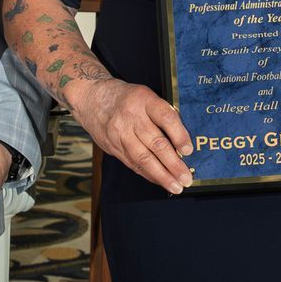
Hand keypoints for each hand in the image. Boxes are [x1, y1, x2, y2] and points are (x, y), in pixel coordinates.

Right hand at [69, 78, 193, 194]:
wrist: (91, 98)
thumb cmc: (126, 98)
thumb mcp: (145, 95)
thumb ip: (162, 114)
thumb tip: (183, 141)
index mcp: (144, 99)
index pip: (165, 117)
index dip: (179, 135)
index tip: (189, 150)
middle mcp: (132, 117)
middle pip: (155, 143)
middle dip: (173, 164)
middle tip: (186, 178)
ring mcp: (120, 133)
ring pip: (143, 158)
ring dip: (162, 175)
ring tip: (176, 186)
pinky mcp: (113, 147)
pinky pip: (133, 163)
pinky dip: (148, 174)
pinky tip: (160, 181)